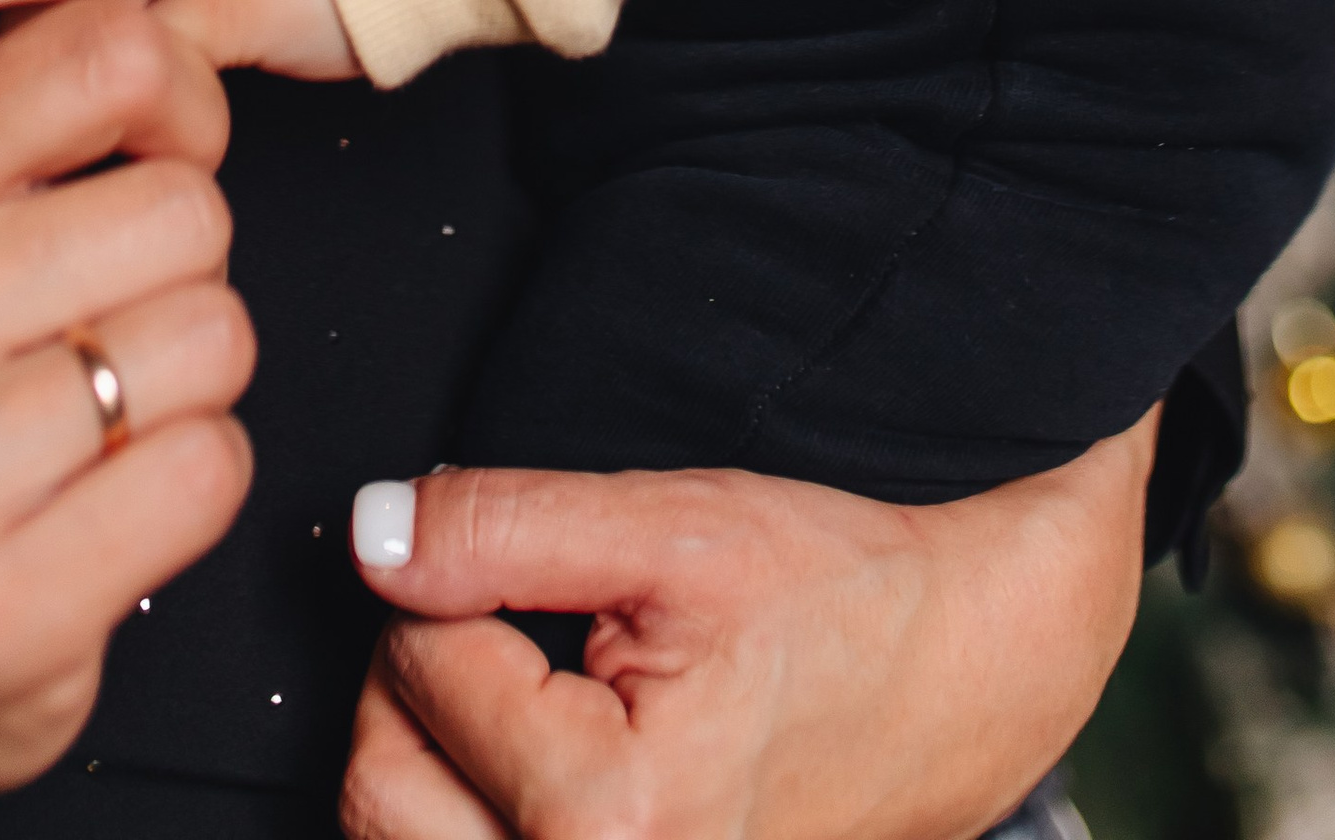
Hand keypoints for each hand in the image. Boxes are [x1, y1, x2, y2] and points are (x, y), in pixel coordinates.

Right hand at [0, 0, 256, 838]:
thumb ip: (35, 101)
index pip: (112, 54)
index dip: (178, 108)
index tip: (147, 164)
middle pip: (191, 209)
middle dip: (182, 270)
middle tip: (96, 330)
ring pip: (216, 337)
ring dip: (191, 382)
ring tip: (95, 420)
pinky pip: (212, 469)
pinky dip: (191, 483)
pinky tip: (103, 505)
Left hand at [337, 417, 1155, 839]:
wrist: (963, 679)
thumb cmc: (840, 601)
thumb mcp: (675, 524)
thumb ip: (504, 526)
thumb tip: (370, 534)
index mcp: (610, 819)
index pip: (417, 668)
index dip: (461, 587)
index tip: (552, 577)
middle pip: (380, 785)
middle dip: (423, 681)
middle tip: (519, 629)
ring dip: (432, 756)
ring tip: (527, 700)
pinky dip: (470, 812)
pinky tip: (530, 770)